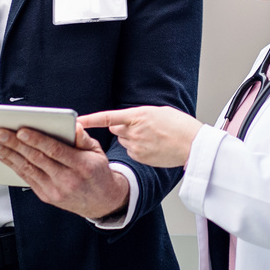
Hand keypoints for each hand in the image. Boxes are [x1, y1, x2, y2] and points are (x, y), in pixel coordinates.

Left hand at [0, 126, 129, 220]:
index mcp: (81, 165)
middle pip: (37, 159)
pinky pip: (27, 179)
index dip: (36, 140)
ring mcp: (55, 190)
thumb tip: (73, 126)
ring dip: (9, 155)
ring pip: (28, 170)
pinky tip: (5, 156)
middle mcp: (67, 179)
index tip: (21, 131)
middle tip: (0, 134)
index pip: (55, 150)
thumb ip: (83, 138)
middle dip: (15, 145)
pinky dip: (14, 166)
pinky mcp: (47, 196)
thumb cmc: (98, 173)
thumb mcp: (97, 152)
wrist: (102, 202)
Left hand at [78, 106, 202, 168]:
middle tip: (141, 127)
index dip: (90, 120)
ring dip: (131, 138)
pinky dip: (138, 149)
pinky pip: (131, 151)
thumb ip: (138, 116)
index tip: (77, 122)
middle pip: (116, 129)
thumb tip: (127, 122)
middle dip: (122, 128)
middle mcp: (134, 131)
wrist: (193, 144)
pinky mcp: (140, 157)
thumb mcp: (158, 112)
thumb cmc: (180, 125)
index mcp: (138, 115)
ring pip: (124, 141)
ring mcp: (136, 146)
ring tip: (151, 138)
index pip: (108, 117)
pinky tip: (152, 146)